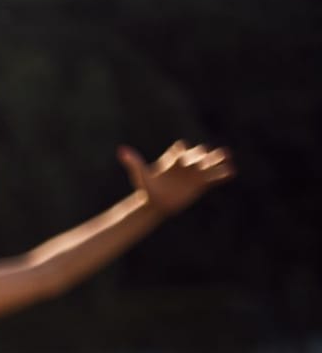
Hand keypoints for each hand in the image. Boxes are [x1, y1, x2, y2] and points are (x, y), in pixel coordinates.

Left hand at [118, 141, 234, 216]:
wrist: (155, 203)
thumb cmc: (146, 188)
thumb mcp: (139, 175)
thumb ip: (133, 162)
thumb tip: (121, 150)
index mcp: (173, 158)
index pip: (180, 149)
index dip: (181, 151)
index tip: (180, 158)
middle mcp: (187, 163)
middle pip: (199, 153)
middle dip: (204, 153)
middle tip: (209, 155)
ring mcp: (196, 173)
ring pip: (210, 163)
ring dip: (218, 159)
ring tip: (227, 156)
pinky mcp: (202, 184)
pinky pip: (215, 178)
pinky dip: (223, 174)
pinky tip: (232, 173)